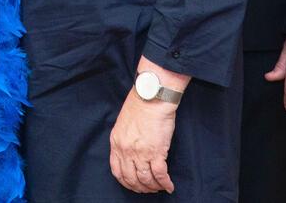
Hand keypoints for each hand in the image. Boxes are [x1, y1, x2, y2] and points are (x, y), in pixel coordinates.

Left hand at [109, 61, 185, 194]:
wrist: (151, 96)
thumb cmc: (140, 104)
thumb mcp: (123, 122)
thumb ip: (125, 139)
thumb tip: (132, 152)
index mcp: (116, 142)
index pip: (117, 170)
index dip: (126, 182)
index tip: (134, 185)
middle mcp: (126, 150)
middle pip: (131, 179)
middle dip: (140, 188)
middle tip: (149, 189)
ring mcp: (140, 153)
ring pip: (145, 180)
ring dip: (153, 187)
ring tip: (159, 188)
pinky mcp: (156, 152)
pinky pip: (160, 175)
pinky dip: (165, 183)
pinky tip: (169, 186)